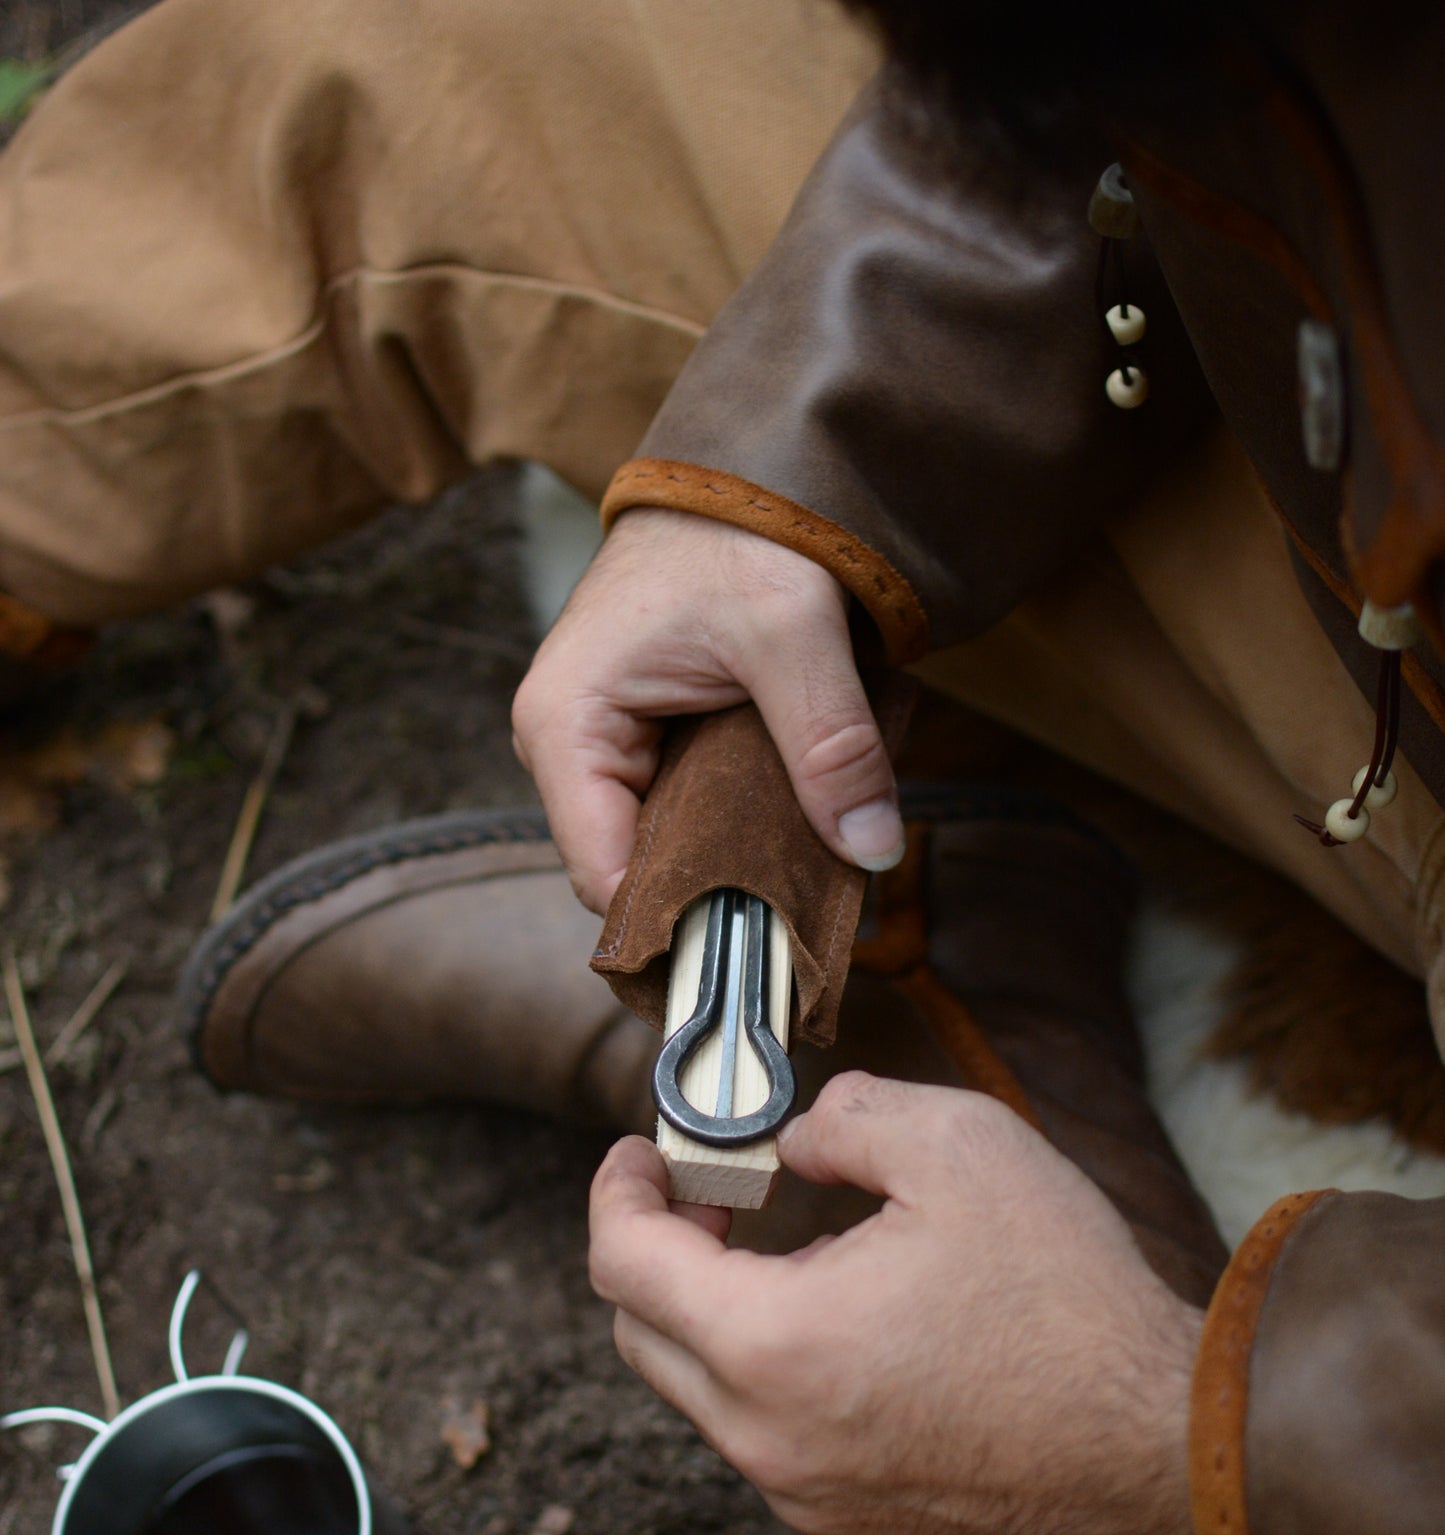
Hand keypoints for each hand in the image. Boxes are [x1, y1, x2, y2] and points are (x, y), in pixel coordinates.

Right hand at [511, 508, 904, 914]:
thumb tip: (872, 848)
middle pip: (633, 874)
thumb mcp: (793, 632)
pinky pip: (684, 814)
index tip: (760, 950)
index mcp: (564, 728)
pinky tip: (791, 842)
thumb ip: (830, 744)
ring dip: (731, 869)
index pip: (605, 880)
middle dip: (712, 904)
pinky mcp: (642, 741)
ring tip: (803, 887)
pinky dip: (737, 832)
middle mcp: (564, 749)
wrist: (736, 470)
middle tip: (797, 931)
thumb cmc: (738, 531)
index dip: (678, 925)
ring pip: (663, 850)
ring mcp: (601, 748)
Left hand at [589, 1074, 1203, 1534]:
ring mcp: (805, 1500)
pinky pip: (771, 1446)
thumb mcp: (959, 1144)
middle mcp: (766, 1441)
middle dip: (659, 1253)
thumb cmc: (1067, 1296)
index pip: (623, 1264)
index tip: (642, 1154)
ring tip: (812, 1260)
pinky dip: (777, 1382)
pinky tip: (858, 1339)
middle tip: (717, 1198)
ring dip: (724, 1320)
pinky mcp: (850, 1532)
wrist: (1165, 1445)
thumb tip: (795, 1142)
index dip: (618, 1191)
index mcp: (771, 1345)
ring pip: (707, 1397)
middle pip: (642, 1337)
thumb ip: (845, 1118)